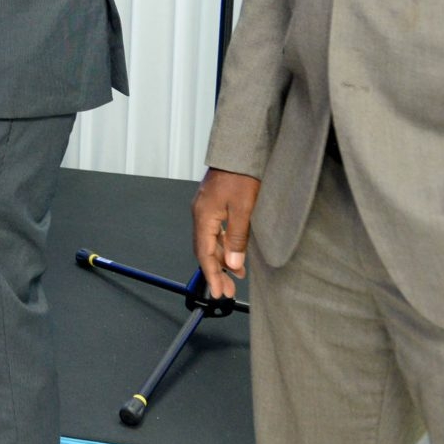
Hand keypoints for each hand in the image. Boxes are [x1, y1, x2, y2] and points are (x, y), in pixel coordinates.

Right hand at [191, 168, 260, 300]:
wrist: (238, 150)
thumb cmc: (241, 176)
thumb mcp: (243, 209)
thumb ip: (236, 238)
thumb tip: (232, 264)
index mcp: (203, 216)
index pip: (204, 253)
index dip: (212, 275)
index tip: (218, 293)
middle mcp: (200, 213)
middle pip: (205, 249)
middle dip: (216, 272)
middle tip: (226, 292)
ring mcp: (206, 208)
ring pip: (210, 241)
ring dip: (222, 260)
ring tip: (236, 276)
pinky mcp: (214, 204)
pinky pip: (215, 231)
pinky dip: (224, 246)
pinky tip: (235, 253)